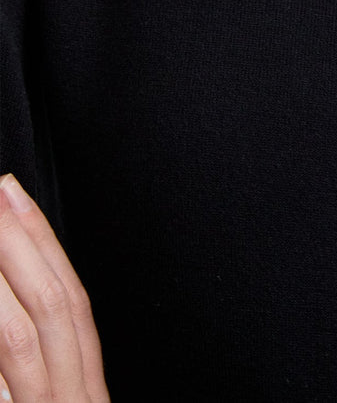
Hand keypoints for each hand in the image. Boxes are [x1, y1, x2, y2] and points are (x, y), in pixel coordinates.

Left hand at [0, 174, 107, 402]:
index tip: (12, 194)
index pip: (72, 299)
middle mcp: (72, 399)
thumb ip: (40, 357)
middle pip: (52, 306)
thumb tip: (18, 275)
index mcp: (85, 390)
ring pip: (19, 338)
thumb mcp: (54, 402)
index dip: (43, 241)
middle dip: (19, 244)